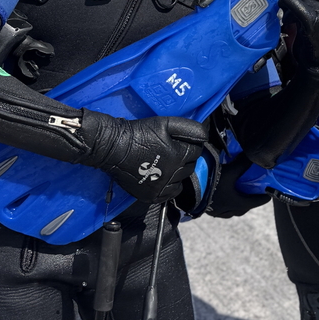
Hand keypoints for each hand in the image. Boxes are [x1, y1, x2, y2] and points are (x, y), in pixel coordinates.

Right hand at [79, 109, 206, 203]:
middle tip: (171, 152)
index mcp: (180, 155)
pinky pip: (170, 195)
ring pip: (181, 181)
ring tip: (165, 164)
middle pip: (190, 167)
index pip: (197, 152)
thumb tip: (204, 136)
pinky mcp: (151, 196)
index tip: (179, 142)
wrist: (113, 147)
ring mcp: (162, 187)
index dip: (189, 145)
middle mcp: (174, 174)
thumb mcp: (166, 123)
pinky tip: (162, 178)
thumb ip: (189, 128)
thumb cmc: (140, 133)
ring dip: (178, 173)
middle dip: (184, 159)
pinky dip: (170, 187)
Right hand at [206, 151, 272, 218]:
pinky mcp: (209, 211)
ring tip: (239, 196)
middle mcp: (229, 210)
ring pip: (232, 211)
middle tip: (253, 194)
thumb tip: (253, 156)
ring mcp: (218, 212)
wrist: (191, 191)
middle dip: (250, 202)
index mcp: (237, 203)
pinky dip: (227, 206)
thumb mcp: (230, 171)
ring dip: (238, 205)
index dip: (263, 198)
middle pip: (244, 209)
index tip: (269, 196)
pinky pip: (222, 211)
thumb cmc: (213, 183)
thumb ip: (243, 164)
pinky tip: (224, 198)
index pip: (254, 202)